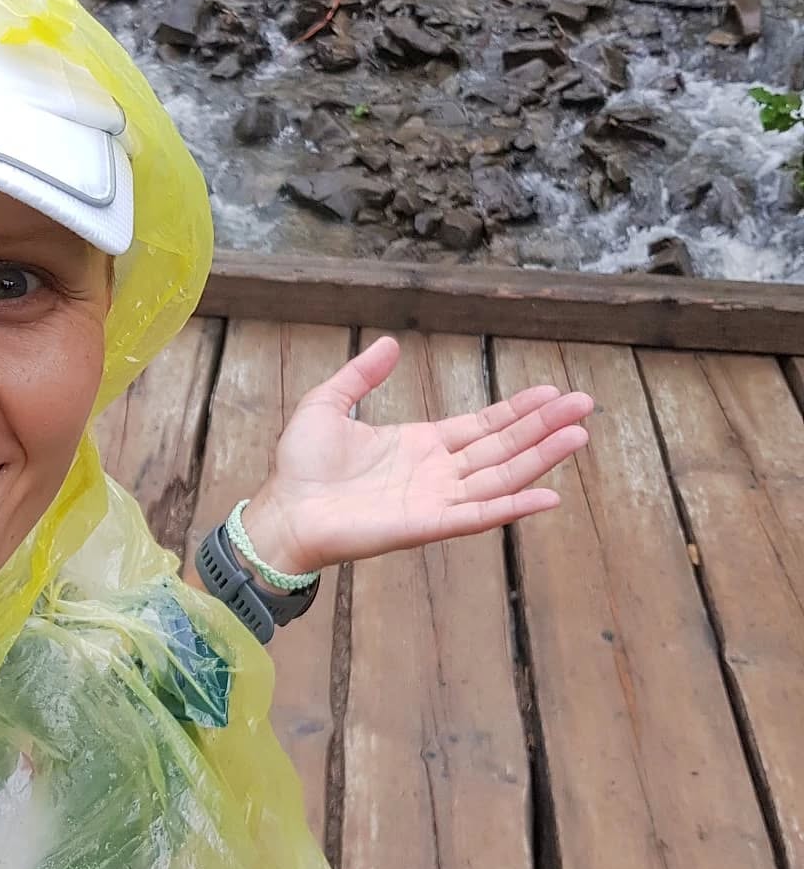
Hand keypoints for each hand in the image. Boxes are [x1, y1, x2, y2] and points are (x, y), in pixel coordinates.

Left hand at [242, 336, 592, 575]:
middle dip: (544, 427)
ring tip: (579, 434)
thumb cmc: (299, 466)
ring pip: (501, 476)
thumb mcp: (328, 404)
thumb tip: (390, 343)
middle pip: (502, 447)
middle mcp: (436, 472)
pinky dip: (514, 506)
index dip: (517, 410)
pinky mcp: (428, 524)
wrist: (283, 509)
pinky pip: (480, 515)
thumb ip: (361, 375)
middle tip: (585, 405)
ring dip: (541, 457)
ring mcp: (436, 499)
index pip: (482, 426)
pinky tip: (549, 495)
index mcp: (419, 444)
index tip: (553, 392)